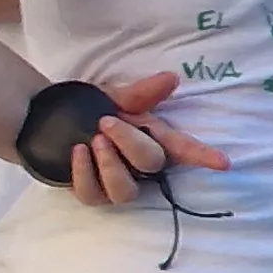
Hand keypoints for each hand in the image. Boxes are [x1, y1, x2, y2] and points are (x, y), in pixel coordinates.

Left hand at [70, 71, 228, 207]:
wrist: (49, 120)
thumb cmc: (91, 109)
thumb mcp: (114, 98)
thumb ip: (140, 93)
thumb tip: (171, 78)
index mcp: (152, 140)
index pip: (183, 149)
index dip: (202, 156)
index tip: (223, 163)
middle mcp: (139, 167)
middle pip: (150, 164)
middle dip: (131, 142)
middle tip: (106, 122)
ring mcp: (115, 184)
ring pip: (126, 191)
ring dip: (110, 165)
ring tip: (93, 140)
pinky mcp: (90, 193)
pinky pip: (92, 194)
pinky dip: (83, 173)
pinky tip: (76, 151)